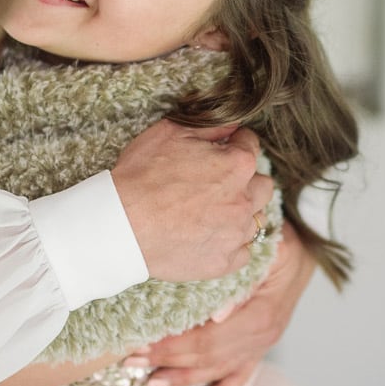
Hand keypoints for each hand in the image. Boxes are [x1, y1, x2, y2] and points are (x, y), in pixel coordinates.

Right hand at [109, 120, 272, 281]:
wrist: (121, 226)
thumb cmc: (141, 177)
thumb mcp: (170, 133)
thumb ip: (209, 125)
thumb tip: (232, 123)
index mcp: (237, 165)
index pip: (250, 144)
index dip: (234, 143)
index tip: (222, 149)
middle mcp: (244, 200)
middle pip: (262, 185)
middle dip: (246, 179)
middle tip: (219, 181)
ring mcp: (236, 233)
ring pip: (256, 219)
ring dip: (240, 212)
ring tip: (212, 211)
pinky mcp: (224, 262)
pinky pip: (243, 250)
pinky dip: (231, 243)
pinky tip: (210, 235)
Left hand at [126, 220, 312, 385]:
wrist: (307, 246)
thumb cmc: (281, 241)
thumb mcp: (269, 249)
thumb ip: (244, 280)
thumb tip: (216, 315)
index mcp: (261, 315)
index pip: (208, 340)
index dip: (174, 346)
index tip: (142, 344)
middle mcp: (262, 337)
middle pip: (208, 358)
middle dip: (167, 361)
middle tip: (131, 361)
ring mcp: (262, 345)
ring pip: (218, 370)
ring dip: (183, 378)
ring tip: (149, 382)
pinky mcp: (261, 347)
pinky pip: (240, 376)